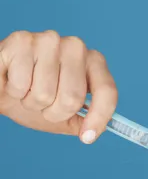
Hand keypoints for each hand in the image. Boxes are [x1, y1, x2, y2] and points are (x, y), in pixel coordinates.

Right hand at [0, 30, 116, 143]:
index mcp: (94, 63)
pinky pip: (21, 83)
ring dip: (31, 102)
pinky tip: (13, 80)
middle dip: (54, 113)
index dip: (99, 118)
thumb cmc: (35, 97)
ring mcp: (50, 41)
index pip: (107, 91)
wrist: (1, 86)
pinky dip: (14, 91)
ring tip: (27, 91)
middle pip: (73, 98)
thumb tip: (92, 132)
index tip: (87, 138)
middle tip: (43, 106)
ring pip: (45, 93)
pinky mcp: (22, 40)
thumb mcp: (64, 116)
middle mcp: (76, 48)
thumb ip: (83, 122)